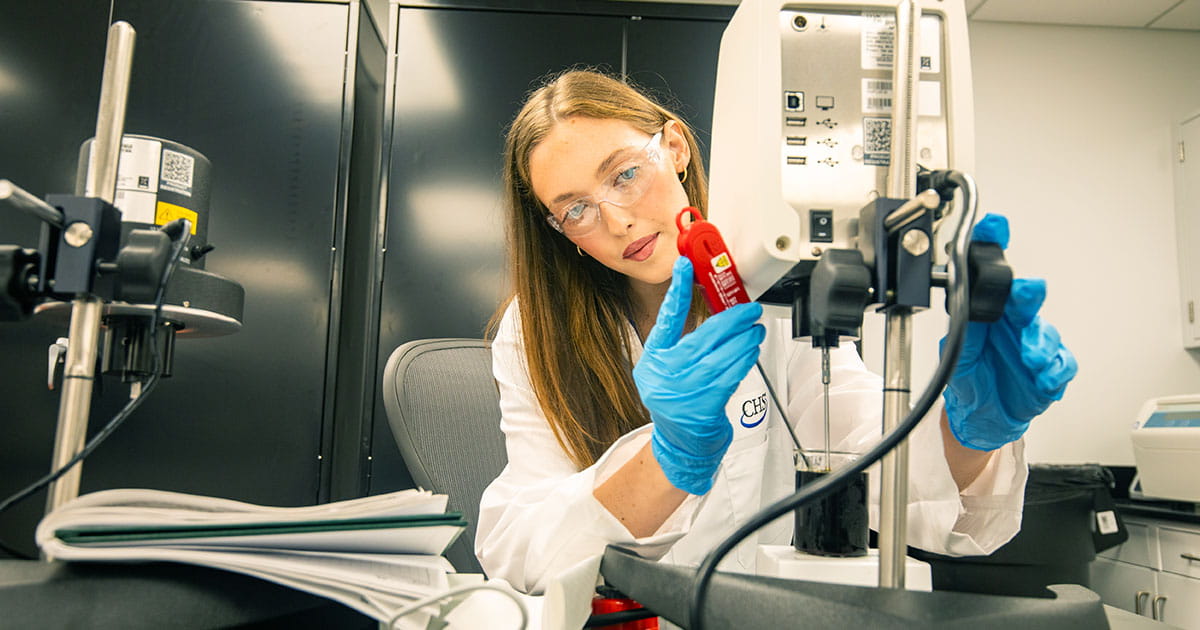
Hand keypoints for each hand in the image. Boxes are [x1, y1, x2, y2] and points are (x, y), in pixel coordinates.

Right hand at [634, 257, 764, 493]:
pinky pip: (730, 374)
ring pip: (721, 355)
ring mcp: (683, 392)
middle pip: (702, 337)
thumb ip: (679, 344)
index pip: (665, 319)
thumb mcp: (663, 370)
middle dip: (731, 319)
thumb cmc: (677, 401)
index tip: (685, 266)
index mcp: (652, 360)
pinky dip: (744, 359)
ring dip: (744, 339)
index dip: (676, 291)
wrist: (681, 445)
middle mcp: (664, 375)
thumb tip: (713, 314)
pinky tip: (752, 349)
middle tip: (749, 309)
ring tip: (756, 329)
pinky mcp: (704, 406)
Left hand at [942, 214, 1077, 450]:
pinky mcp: (1049, 371)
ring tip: (1030, 358)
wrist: (981, 417)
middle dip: (1027, 294)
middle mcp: (1014, 324)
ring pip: (1045, 333)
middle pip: (1026, 299)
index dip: (994, 247)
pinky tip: (1044, 376)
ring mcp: (1034, 345)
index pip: (992, 277)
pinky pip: (1061, 365)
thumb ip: (964, 334)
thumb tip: (965, 310)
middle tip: (1027, 291)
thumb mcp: (956, 358)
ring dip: (1039, 343)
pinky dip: (1055, 370)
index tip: (993, 226)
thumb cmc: (970, 379)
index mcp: (989, 314)